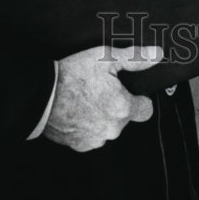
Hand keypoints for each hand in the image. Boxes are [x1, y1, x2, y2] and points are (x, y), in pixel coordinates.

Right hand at [44, 44, 161, 151]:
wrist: (40, 96)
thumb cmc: (74, 75)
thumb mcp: (106, 58)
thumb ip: (135, 58)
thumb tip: (157, 54)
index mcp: (123, 108)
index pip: (146, 110)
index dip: (140, 99)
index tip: (128, 90)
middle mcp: (112, 128)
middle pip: (125, 117)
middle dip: (117, 105)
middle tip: (100, 88)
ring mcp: (95, 139)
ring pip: (108, 127)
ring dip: (102, 116)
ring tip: (86, 98)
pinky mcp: (80, 145)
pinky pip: (91, 135)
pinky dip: (87, 125)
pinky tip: (77, 110)